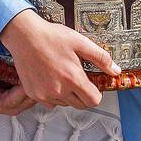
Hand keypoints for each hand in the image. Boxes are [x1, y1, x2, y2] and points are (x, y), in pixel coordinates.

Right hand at [0, 9, 118, 108]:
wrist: (24, 36)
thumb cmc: (51, 36)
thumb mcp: (80, 42)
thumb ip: (101, 58)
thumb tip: (115, 71)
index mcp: (73, 78)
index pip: (93, 101)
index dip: (96, 93)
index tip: (91, 84)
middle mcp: (59, 90)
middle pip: (80, 105)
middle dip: (82, 94)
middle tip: (76, 77)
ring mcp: (45, 94)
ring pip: (65, 103)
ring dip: (67, 94)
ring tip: (61, 74)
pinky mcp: (34, 94)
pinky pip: (50, 102)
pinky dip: (53, 94)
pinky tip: (50, 78)